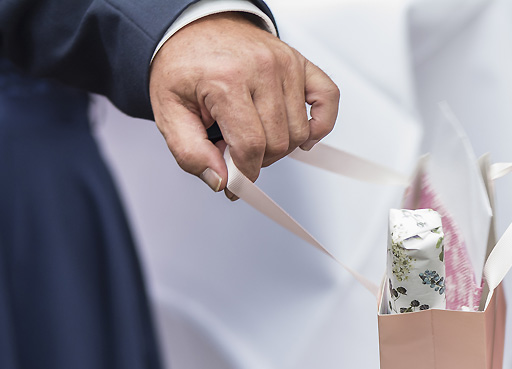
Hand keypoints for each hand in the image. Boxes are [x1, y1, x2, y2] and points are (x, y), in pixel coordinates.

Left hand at [149, 12, 339, 193]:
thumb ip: (190, 151)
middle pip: (278, 143)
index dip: (244, 173)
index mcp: (227, 78)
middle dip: (258, 159)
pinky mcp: (300, 63)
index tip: (235, 183)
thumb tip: (220, 180)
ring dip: (280, 145)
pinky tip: (303, 134)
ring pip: (300, 132)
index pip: (250, 145)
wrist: (195, 27)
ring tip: (255, 135)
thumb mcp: (168, 110)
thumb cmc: (185, 65)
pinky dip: (321, 124)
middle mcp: (261, 68)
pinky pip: (329, 99)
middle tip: (236, 152)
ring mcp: (286, 64)